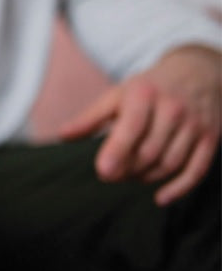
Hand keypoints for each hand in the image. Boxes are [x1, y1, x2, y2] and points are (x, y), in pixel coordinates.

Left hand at [59, 45, 220, 205]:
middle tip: (110, 174)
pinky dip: (178, 189)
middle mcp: (173, 108)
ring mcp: (195, 124)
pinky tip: (160, 198)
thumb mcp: (117, 95)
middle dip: (127, 169)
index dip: (117, 151)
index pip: (131, 128)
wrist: (197, 71)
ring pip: (170, 163)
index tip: (103, 171)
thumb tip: (63, 135)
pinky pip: (197, 170)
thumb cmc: (147, 88)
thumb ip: (90, 117)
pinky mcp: (211, 137)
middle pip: (149, 152)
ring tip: (130, 174)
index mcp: (144, 95)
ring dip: (146, 177)